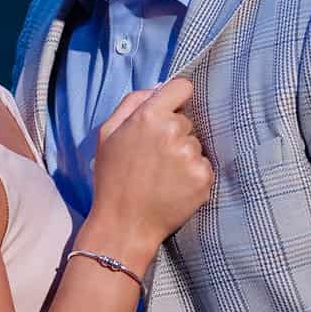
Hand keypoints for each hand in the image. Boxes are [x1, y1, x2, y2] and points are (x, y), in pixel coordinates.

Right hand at [86, 76, 210, 252]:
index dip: (176, 98)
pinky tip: (172, 187)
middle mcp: (173, 131)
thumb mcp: (107, 134)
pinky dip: (191, 175)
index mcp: (148, 116)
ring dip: (182, 155)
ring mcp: (190, 155)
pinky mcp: (203, 177)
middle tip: (153, 157)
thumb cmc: (112, 178)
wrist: (124, 224)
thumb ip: (132, 103)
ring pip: (195, 144)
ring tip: (161, 175)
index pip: (182, 87)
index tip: (170, 111)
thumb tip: (159, 87)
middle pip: (187, 120)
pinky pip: (203, 165)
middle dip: (174, 132)